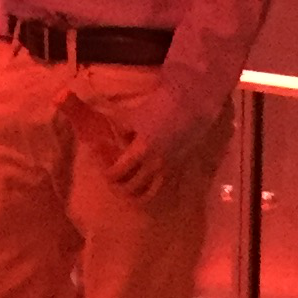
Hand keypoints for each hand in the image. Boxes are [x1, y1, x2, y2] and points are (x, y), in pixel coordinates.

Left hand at [103, 76, 221, 201]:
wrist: (193, 102)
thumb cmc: (161, 103)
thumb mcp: (134, 113)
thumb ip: (122, 128)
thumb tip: (120, 140)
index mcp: (142, 150)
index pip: (117, 172)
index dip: (107, 172)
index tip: (103, 166)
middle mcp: (155, 164)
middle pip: (131, 188)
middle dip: (117, 186)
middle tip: (112, 177)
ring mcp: (169, 167)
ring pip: (150, 194)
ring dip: (135, 195)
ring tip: (128, 189)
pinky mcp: (180, 166)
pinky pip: (164, 187)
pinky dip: (152, 189)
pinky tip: (147, 182)